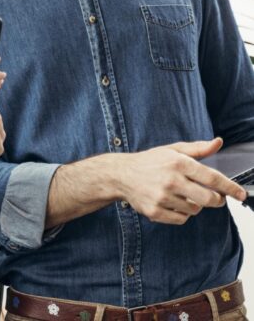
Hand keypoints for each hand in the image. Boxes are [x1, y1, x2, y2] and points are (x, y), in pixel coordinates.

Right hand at [116, 137, 246, 224]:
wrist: (122, 174)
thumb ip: (198, 149)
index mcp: (177, 162)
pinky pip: (181, 219)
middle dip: (216, 200)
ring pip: (195, 209)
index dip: (229, 187)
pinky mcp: (155, 211)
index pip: (211, 177)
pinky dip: (182, 213)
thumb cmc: (150, 161)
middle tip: (215, 198)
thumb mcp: (173, 150)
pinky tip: (172, 203)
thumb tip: (218, 142)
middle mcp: (171, 180)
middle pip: (208, 199)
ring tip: (182, 194)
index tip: (241, 194)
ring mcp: (162, 197)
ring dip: (195, 204)